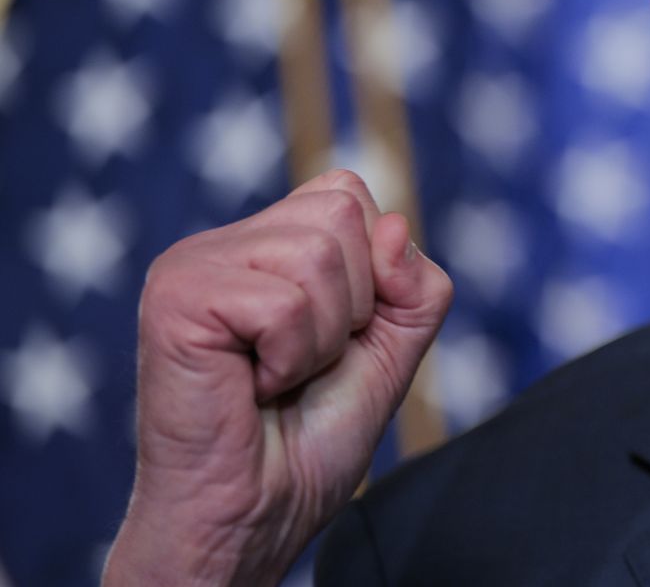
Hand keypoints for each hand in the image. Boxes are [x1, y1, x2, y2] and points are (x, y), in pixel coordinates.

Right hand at [103, 170, 452, 585]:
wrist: (254, 517)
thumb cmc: (310, 440)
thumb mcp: (392, 349)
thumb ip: (413, 284)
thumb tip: (395, 225)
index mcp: (264, 243)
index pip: (349, 193)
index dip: (374, 271)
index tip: (338, 337)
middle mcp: (222, 243)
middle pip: (342, 211)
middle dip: (352, 303)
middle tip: (302, 363)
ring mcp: (192, 265)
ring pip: (319, 253)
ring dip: (320, 338)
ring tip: (275, 377)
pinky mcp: (175, 298)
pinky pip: (284, 303)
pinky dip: (289, 358)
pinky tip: (250, 388)